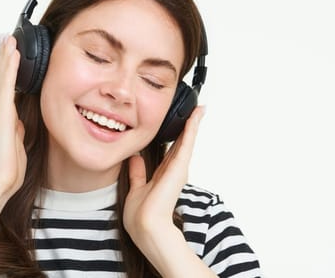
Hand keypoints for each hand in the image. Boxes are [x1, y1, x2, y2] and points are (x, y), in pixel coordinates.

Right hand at [0, 35, 26, 199]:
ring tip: (8, 39)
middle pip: (2, 79)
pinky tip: (13, 55)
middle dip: (4, 58)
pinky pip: (6, 87)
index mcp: (6, 119)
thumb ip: (18, 131)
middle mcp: (1, 112)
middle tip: (6, 38)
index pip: (7, 89)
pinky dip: (10, 70)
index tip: (10, 54)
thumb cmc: (8, 169)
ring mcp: (0, 112)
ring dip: (6, 58)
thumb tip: (21, 123)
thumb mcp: (18, 145)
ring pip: (2, 78)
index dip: (8, 71)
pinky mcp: (2, 115)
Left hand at [123, 106, 204, 243]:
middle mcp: (174, 171)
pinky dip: (192, 128)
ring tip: (200, 109)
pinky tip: (197, 115)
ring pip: (187, 140)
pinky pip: (187, 142)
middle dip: (188, 127)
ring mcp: (179, 169)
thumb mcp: (136, 188)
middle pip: (182, 143)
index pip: (171, 151)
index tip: (179, 124)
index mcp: (163, 175)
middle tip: (196, 111)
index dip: (176, 137)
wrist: (146, 225)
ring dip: (193, 124)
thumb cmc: (141, 215)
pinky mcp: (180, 167)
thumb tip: (135, 157)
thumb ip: (138, 172)